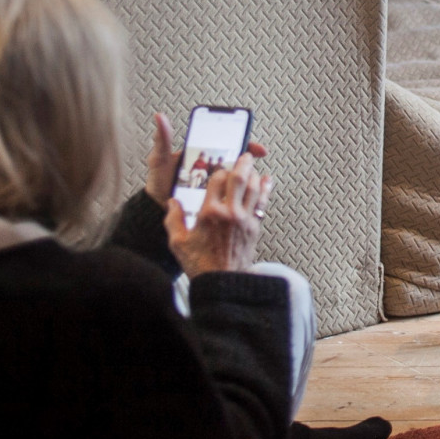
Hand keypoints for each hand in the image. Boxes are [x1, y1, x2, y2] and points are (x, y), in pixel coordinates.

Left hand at [145, 112, 267, 205]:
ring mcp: (213, 183)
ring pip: (235, 178)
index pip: (227, 144)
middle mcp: (211, 167)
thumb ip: (162, 139)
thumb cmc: (158, 183)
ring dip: (244, 179)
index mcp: (202, 154)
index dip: (244, 143)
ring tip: (246, 184)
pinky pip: (230, 195)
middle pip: (236, 161)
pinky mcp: (213, 199)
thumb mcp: (160, 159)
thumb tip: (159, 117)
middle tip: (250, 168)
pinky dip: (239, 195)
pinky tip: (243, 197)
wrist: (156, 209)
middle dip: (247, 163)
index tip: (256, 148)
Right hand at [166, 153, 271, 277]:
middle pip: (240, 179)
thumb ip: (174, 219)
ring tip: (253, 167)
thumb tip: (173, 202)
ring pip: (254, 188)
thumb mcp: (178, 243)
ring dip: (255, 174)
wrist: (223, 283)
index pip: (217, 181)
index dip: (219, 170)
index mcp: (210, 213)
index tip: (219, 168)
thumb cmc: (200, 264)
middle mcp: (230, 212)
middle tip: (245, 155)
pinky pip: (262, 203)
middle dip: (243, 163)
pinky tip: (267, 181)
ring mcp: (245, 219)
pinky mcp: (255, 227)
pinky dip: (265, 190)